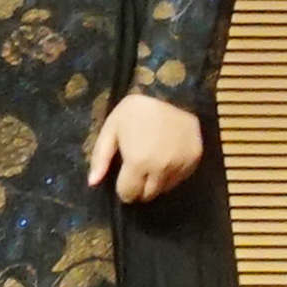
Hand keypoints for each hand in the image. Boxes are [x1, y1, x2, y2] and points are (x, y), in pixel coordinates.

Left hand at [87, 92, 207, 202]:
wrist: (171, 91)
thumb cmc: (136, 110)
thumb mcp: (111, 128)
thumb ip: (100, 157)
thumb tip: (92, 183)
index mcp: (138, 162)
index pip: (129, 194)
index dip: (123, 188)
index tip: (124, 178)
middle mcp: (161, 169)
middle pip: (148, 196)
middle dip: (140, 188)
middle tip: (138, 170)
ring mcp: (180, 165)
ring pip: (164, 189)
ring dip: (156, 182)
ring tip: (152, 162)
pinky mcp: (194, 159)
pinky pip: (179, 179)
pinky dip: (171, 174)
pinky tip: (167, 156)